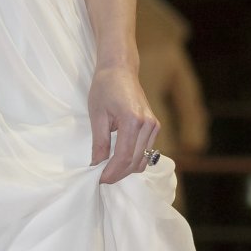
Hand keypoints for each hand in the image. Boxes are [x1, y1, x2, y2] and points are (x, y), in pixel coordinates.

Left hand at [89, 66, 158, 183]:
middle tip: (101, 180)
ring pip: (142, 159)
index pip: (123, 156)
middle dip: (118, 174)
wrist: (120, 70)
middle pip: (134, 161)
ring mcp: (154, 126)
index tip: (99, 180)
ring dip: (126, 170)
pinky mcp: (154, 127)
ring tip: (108, 172)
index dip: (111, 172)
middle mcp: (148, 125)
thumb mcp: (97, 115)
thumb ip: (99, 142)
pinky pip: (146, 152)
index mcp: (133, 120)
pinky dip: (133, 160)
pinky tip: (118, 162)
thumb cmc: (105, 88)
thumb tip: (96, 165)